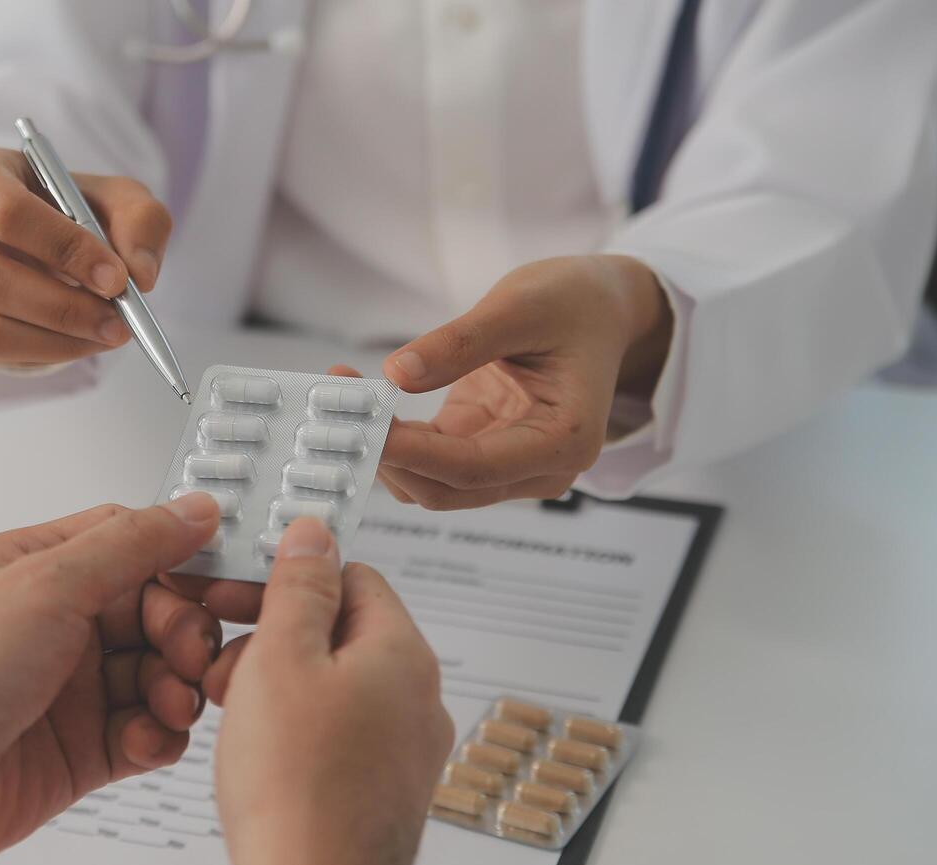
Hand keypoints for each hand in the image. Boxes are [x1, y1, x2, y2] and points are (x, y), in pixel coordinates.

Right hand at [0, 145, 172, 366]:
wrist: (40, 239)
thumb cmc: (72, 209)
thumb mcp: (117, 198)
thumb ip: (141, 221)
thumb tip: (139, 275)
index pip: (6, 212)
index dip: (65, 249)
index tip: (117, 279)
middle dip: (62, 307)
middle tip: (118, 320)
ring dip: (58, 339)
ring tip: (108, 332)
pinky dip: (47, 353)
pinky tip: (81, 339)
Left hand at [0, 495, 222, 864]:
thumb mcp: (47, 584)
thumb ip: (132, 544)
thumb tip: (192, 509)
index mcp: (36, 568)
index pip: (132, 545)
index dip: (180, 562)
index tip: (217, 581)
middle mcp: (54, 625)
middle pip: (157, 612)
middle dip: (184, 632)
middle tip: (189, 653)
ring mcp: (68, 689)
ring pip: (159, 675)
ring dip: (178, 687)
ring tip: (171, 703)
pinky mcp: (81, 749)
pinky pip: (148, 732)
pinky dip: (159, 736)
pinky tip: (146, 739)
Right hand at [214, 519, 453, 864]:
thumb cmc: (299, 791)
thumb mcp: (281, 658)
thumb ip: (298, 587)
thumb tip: (315, 534)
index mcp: (402, 653)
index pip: (353, 576)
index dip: (290, 576)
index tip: (243, 588)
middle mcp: (418, 699)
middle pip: (343, 632)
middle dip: (276, 636)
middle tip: (224, 659)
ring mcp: (406, 750)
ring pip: (338, 687)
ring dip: (281, 685)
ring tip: (233, 712)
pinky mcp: (385, 792)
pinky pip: (340, 737)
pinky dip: (298, 731)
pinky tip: (261, 755)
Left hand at [360, 254, 671, 509]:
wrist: (601, 308)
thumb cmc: (576, 304)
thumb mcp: (521, 306)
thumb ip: (461, 343)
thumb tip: (397, 374)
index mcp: (563, 442)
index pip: (474, 469)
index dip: (414, 453)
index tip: (363, 428)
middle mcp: (538, 468)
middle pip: (446, 489)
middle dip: (387, 456)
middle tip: (335, 411)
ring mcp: (507, 464)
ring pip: (429, 481)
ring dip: (381, 448)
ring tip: (339, 393)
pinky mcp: (479, 448)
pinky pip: (427, 457)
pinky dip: (391, 434)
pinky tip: (358, 395)